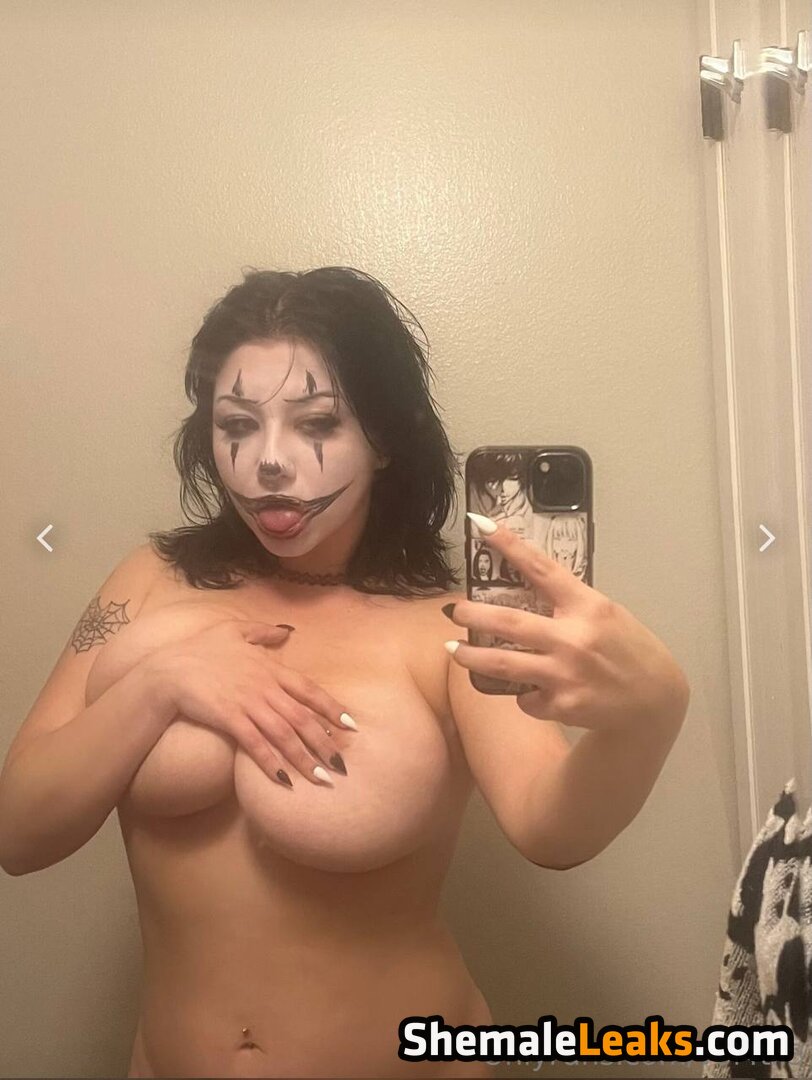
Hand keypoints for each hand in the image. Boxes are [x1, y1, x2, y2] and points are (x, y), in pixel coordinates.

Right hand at [144, 618, 356, 786]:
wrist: (168, 669)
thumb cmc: (200, 648)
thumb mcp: (234, 630)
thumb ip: (262, 632)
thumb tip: (286, 631)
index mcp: (269, 668)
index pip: (308, 689)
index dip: (331, 707)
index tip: (349, 726)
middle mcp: (264, 687)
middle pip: (302, 717)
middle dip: (324, 743)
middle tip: (342, 765)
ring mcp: (248, 703)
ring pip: (284, 734)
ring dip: (305, 758)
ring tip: (321, 778)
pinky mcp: (229, 719)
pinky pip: (255, 744)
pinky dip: (271, 762)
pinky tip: (284, 780)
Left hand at [446, 514, 688, 732]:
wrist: (654, 702)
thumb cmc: (629, 650)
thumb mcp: (607, 615)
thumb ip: (570, 604)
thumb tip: (526, 589)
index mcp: (588, 606)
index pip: (542, 568)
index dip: (509, 545)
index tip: (481, 525)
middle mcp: (574, 638)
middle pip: (509, 623)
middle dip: (473, 615)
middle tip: (454, 611)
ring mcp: (565, 674)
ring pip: (503, 664)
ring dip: (471, 657)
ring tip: (453, 650)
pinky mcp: (561, 705)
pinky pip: (525, 698)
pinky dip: (523, 694)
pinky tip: (530, 691)